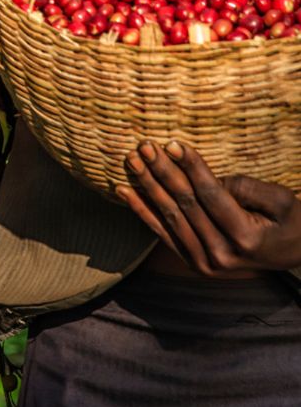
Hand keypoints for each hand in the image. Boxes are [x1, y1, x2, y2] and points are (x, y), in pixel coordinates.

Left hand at [118, 139, 300, 274]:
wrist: (295, 256)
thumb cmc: (290, 222)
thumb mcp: (282, 201)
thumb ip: (247, 187)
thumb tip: (206, 177)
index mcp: (246, 238)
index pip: (210, 195)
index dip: (191, 167)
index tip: (172, 143)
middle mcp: (223, 255)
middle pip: (185, 204)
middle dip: (163, 171)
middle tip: (145, 145)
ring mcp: (206, 263)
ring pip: (170, 216)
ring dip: (148, 185)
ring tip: (132, 160)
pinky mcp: (194, 263)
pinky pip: (162, 233)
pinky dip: (142, 211)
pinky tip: (123, 190)